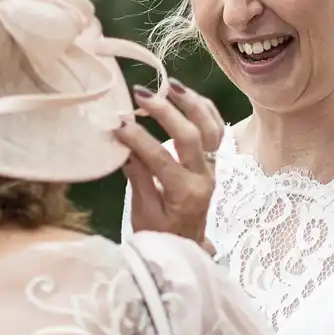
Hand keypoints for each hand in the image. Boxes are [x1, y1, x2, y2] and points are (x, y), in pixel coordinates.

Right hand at [116, 80, 224, 246]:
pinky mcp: (214, 163)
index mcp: (186, 194)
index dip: (138, 138)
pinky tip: (187, 94)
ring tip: (169, 85)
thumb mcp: (143, 212)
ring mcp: (213, 169)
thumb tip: (124, 143)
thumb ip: (137, 176)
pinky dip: (204, 110)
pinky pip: (215, 131)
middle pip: (191, 136)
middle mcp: (205, 179)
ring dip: (191, 103)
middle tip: (141, 95)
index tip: (118, 123)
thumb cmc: (160, 236)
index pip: (161, 158)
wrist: (184, 249)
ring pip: (211, 129)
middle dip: (165, 112)